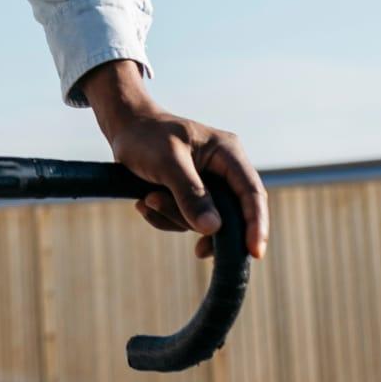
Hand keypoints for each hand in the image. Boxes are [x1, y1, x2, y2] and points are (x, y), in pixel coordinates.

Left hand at [79, 60, 267, 260]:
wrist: (124, 129)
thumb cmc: (145, 137)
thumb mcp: (167, 162)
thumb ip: (189, 193)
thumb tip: (213, 228)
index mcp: (228, 153)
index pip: (252, 193)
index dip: (256, 224)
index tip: (254, 253)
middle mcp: (224, 171)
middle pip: (228, 214)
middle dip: (194, 219)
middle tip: (158, 205)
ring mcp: (210, 186)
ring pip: (204, 222)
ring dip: (174, 216)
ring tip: (146, 197)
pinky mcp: (193, 198)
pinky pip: (187, 222)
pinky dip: (166, 218)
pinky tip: (144, 203)